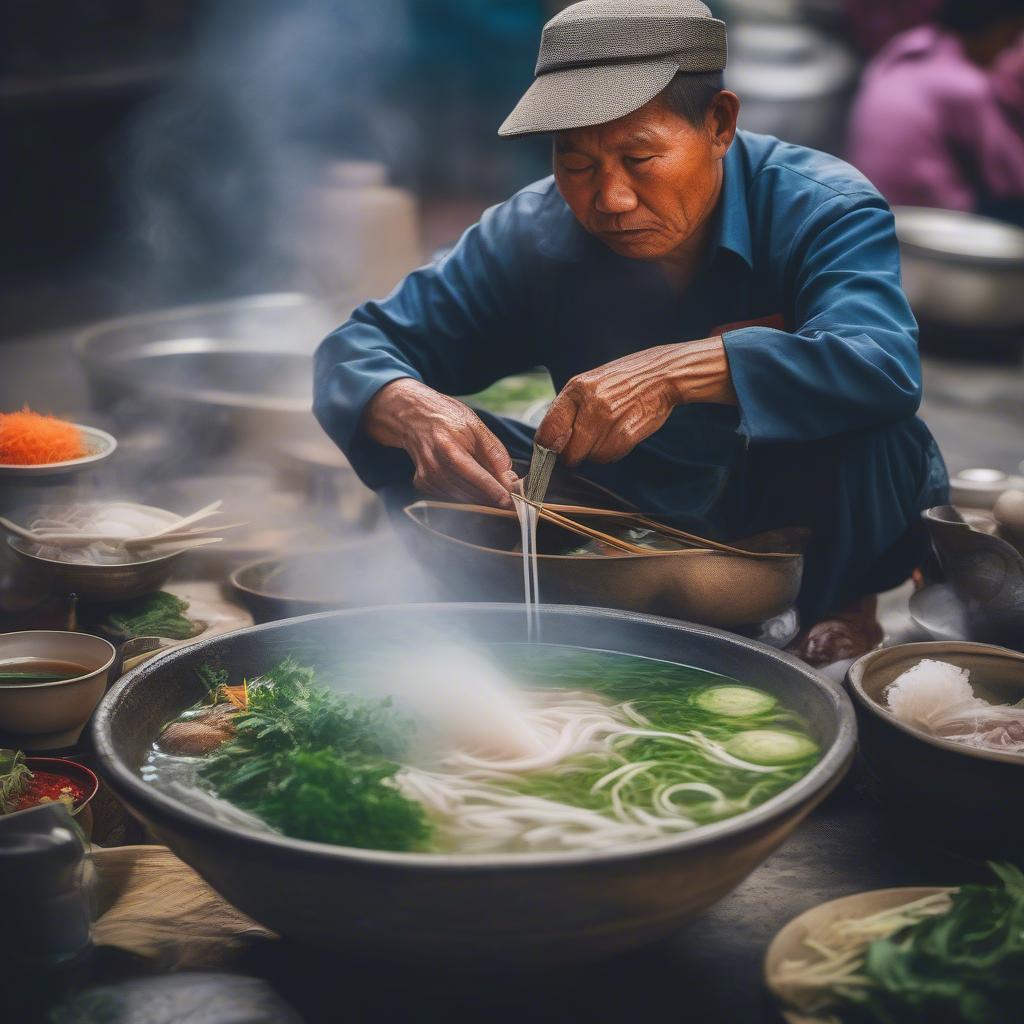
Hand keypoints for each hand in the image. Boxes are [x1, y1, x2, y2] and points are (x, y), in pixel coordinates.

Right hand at [362, 378, 516, 506]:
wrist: (413, 415)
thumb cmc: (446, 417)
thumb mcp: (475, 425)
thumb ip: (494, 452)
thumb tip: (510, 479)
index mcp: (448, 446)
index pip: (475, 475)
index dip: (494, 491)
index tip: (511, 502)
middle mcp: (433, 464)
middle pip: (468, 490)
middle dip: (492, 498)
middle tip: (511, 501)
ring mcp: (425, 475)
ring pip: (461, 498)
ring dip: (481, 499)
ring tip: (496, 493)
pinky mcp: (422, 483)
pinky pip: (450, 497)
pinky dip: (465, 495)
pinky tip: (472, 485)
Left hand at [535, 337, 735, 466]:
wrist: (661, 374)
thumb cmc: (623, 380)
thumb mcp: (590, 384)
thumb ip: (569, 409)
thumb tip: (549, 441)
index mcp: (576, 390)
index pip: (548, 431)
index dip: (546, 449)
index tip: (551, 454)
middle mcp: (590, 405)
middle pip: (569, 452)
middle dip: (574, 455)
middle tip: (583, 447)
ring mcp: (609, 420)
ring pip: (591, 457)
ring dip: (596, 453)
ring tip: (608, 432)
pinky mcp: (626, 433)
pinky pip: (610, 457)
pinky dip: (612, 452)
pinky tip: (620, 434)